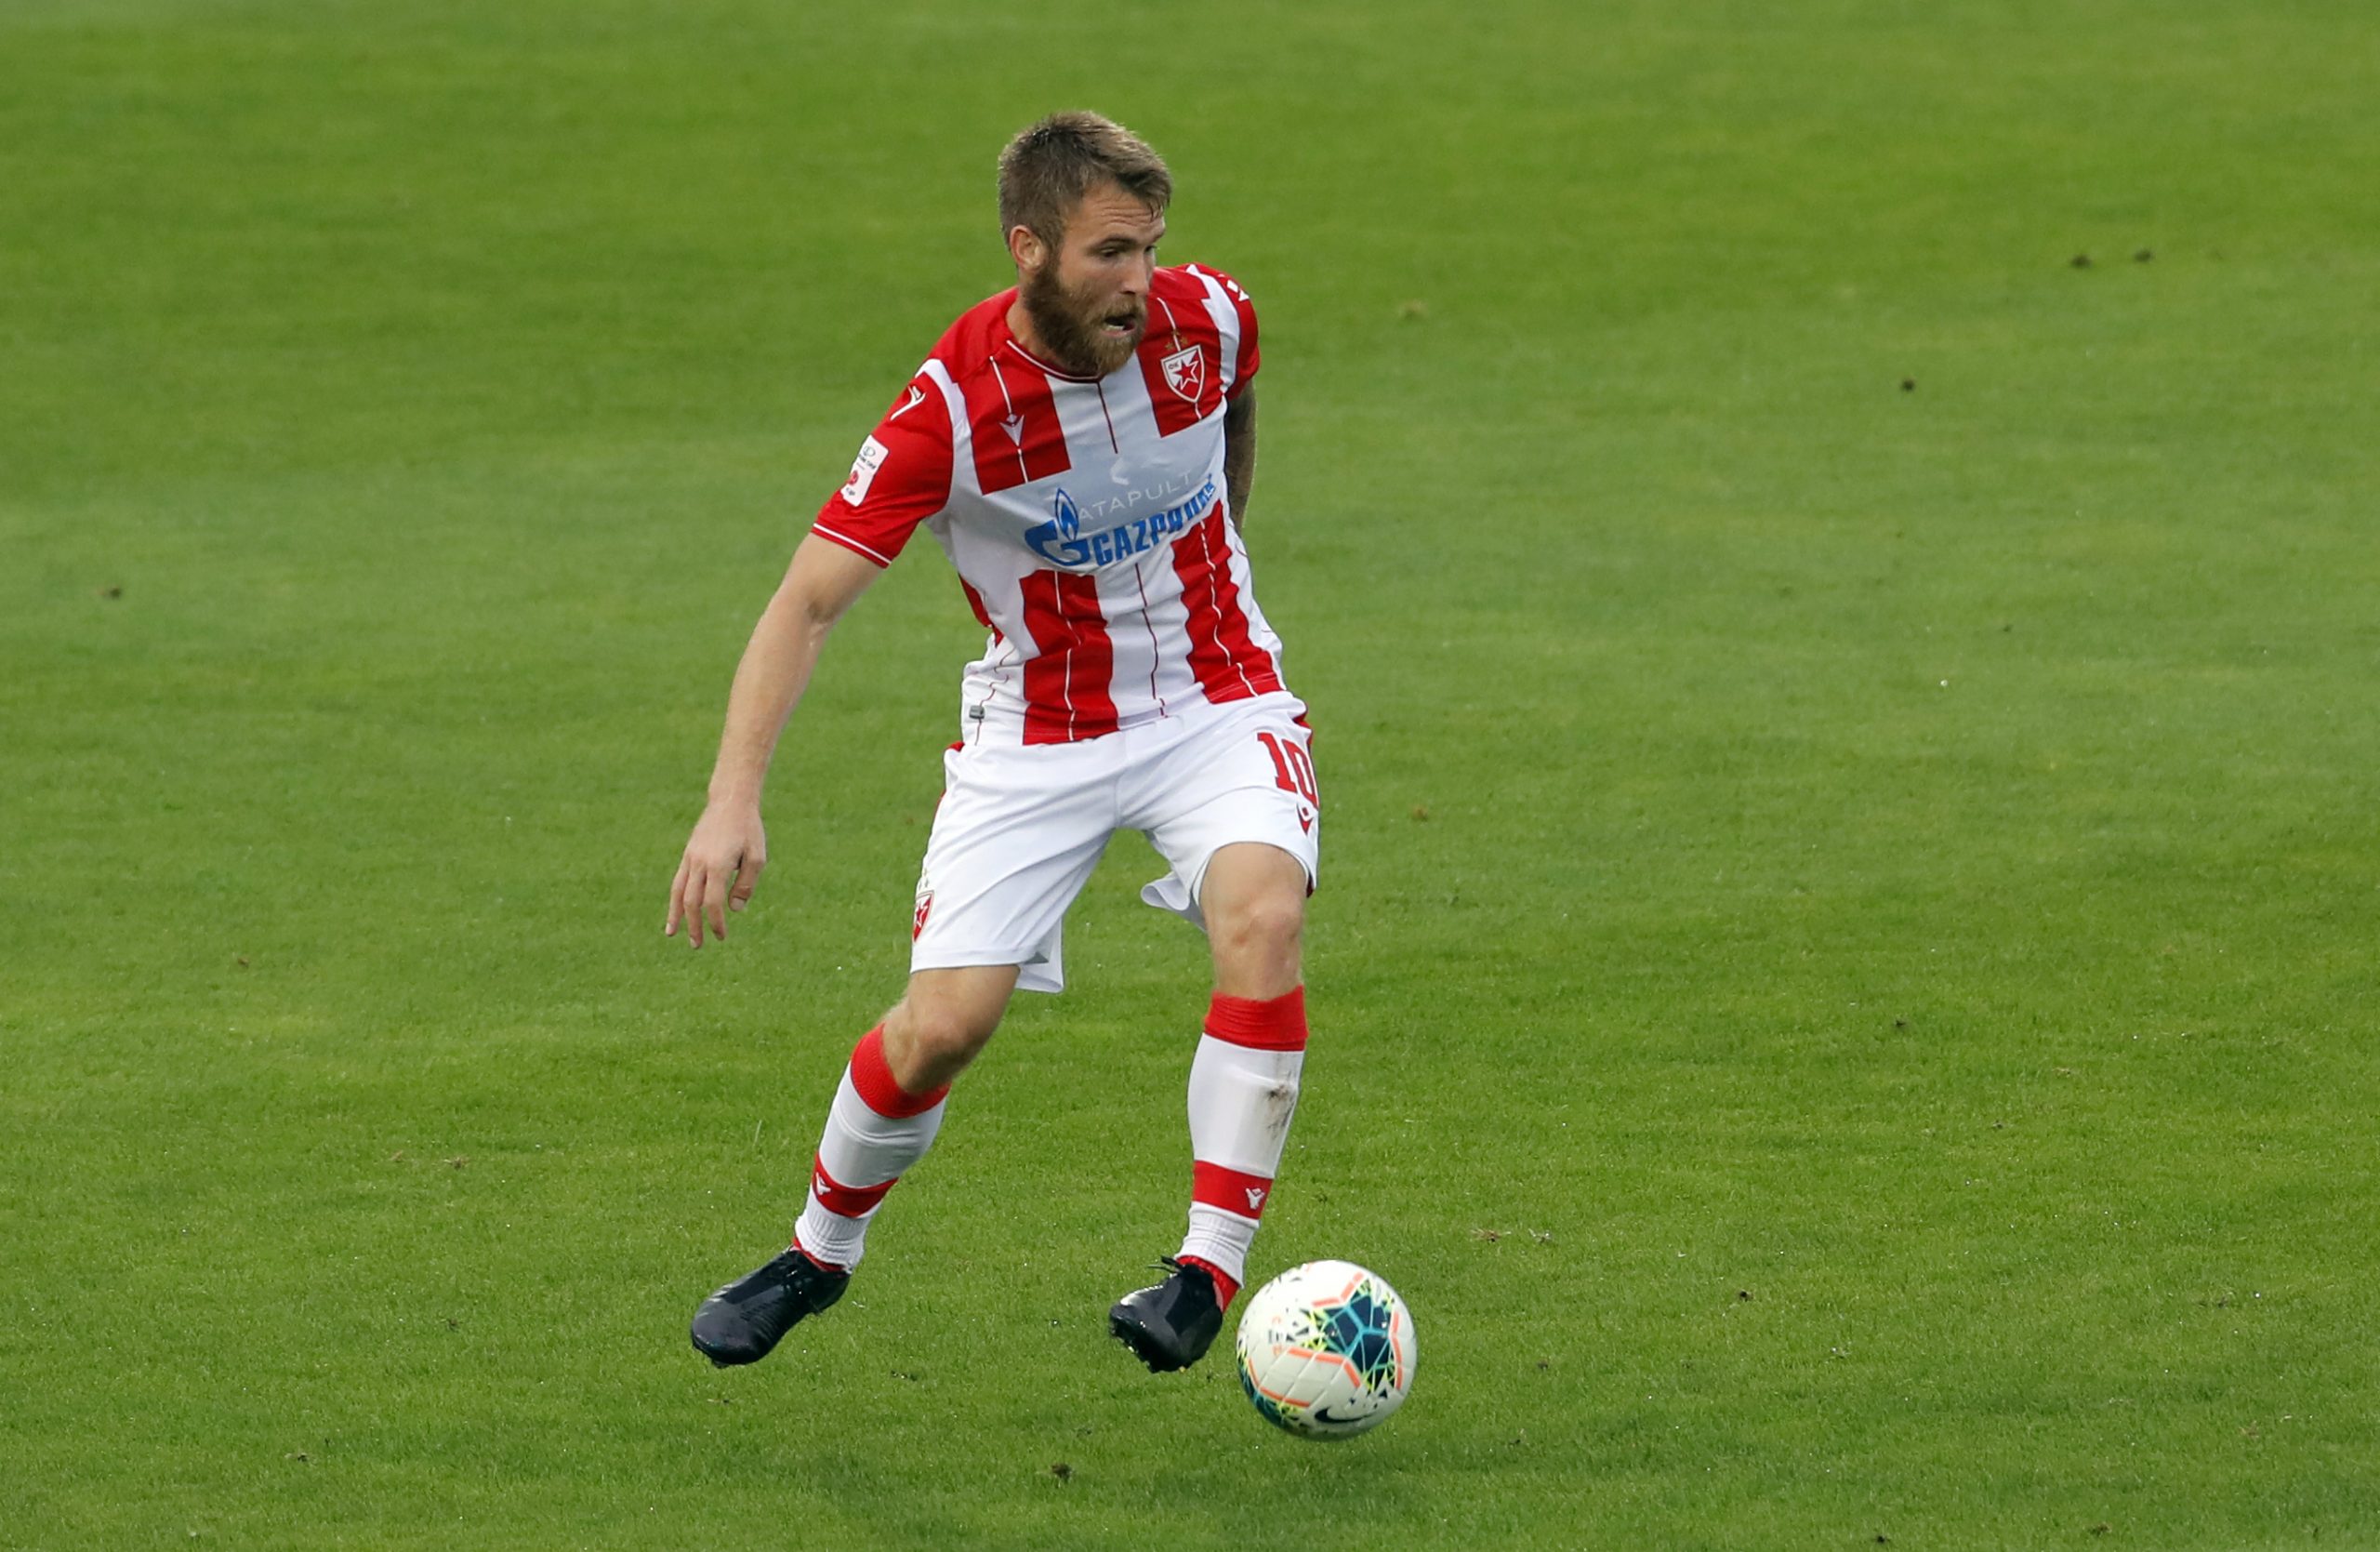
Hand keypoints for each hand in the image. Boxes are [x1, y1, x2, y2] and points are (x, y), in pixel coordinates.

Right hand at [666, 802, 766, 946]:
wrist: (730, 801)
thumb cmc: (748, 829)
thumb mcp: (757, 857)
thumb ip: (745, 885)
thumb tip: (733, 910)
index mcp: (718, 864)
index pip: (713, 902)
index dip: (716, 921)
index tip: (721, 936)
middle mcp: (699, 863)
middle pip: (692, 901)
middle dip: (694, 925)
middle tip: (698, 945)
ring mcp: (690, 858)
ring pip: (678, 892)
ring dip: (676, 915)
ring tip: (672, 934)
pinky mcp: (688, 854)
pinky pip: (677, 881)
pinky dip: (675, 898)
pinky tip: (675, 911)